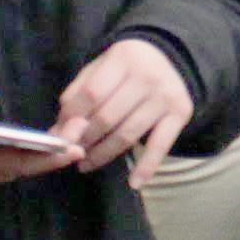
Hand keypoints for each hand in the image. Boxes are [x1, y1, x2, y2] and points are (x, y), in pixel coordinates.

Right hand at [0, 84, 83, 191]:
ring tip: (65, 135)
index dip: (49, 156)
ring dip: (41, 156)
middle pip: (24, 168)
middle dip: (53, 153)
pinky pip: (4, 170)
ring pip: (15, 170)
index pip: (20, 161)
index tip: (75, 146)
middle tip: (80, 132)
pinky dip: (25, 157)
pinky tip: (35, 143)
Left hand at [54, 38, 193, 184]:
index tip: (61, 135)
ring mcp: (166, 96)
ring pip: (127, 134)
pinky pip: (160, 146)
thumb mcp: (100, 68)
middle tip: (72, 152)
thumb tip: (58, 130)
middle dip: (84, 140)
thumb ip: (77, 94)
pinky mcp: (180, 113)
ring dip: (103, 155)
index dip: (72, 119)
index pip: (91, 94)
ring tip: (85, 164)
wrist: (170, 59)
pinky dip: (146, 167)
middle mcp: (148, 75)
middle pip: (107, 117)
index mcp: (124, 57)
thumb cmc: (126, 68)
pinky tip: (134, 182)